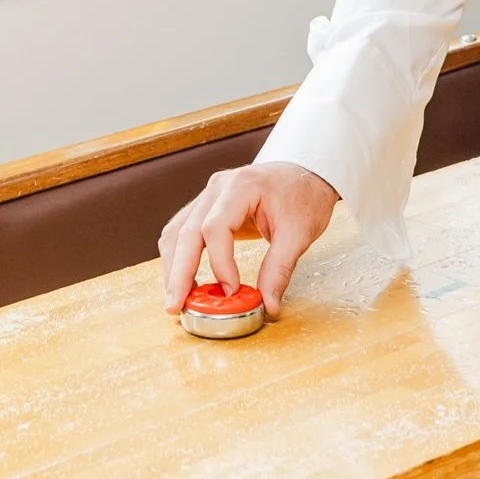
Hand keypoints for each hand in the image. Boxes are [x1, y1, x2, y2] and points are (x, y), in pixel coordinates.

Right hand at [159, 162, 337, 318]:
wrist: (305, 172)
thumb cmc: (303, 196)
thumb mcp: (299, 233)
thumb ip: (280, 269)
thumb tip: (268, 306)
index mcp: (242, 186)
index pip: (215, 227)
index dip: (219, 264)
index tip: (231, 292)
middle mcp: (217, 188)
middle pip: (186, 231)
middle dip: (179, 272)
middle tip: (175, 306)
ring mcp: (208, 195)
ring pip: (177, 233)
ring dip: (174, 267)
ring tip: (179, 300)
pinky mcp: (206, 207)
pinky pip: (182, 232)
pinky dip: (179, 258)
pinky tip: (185, 282)